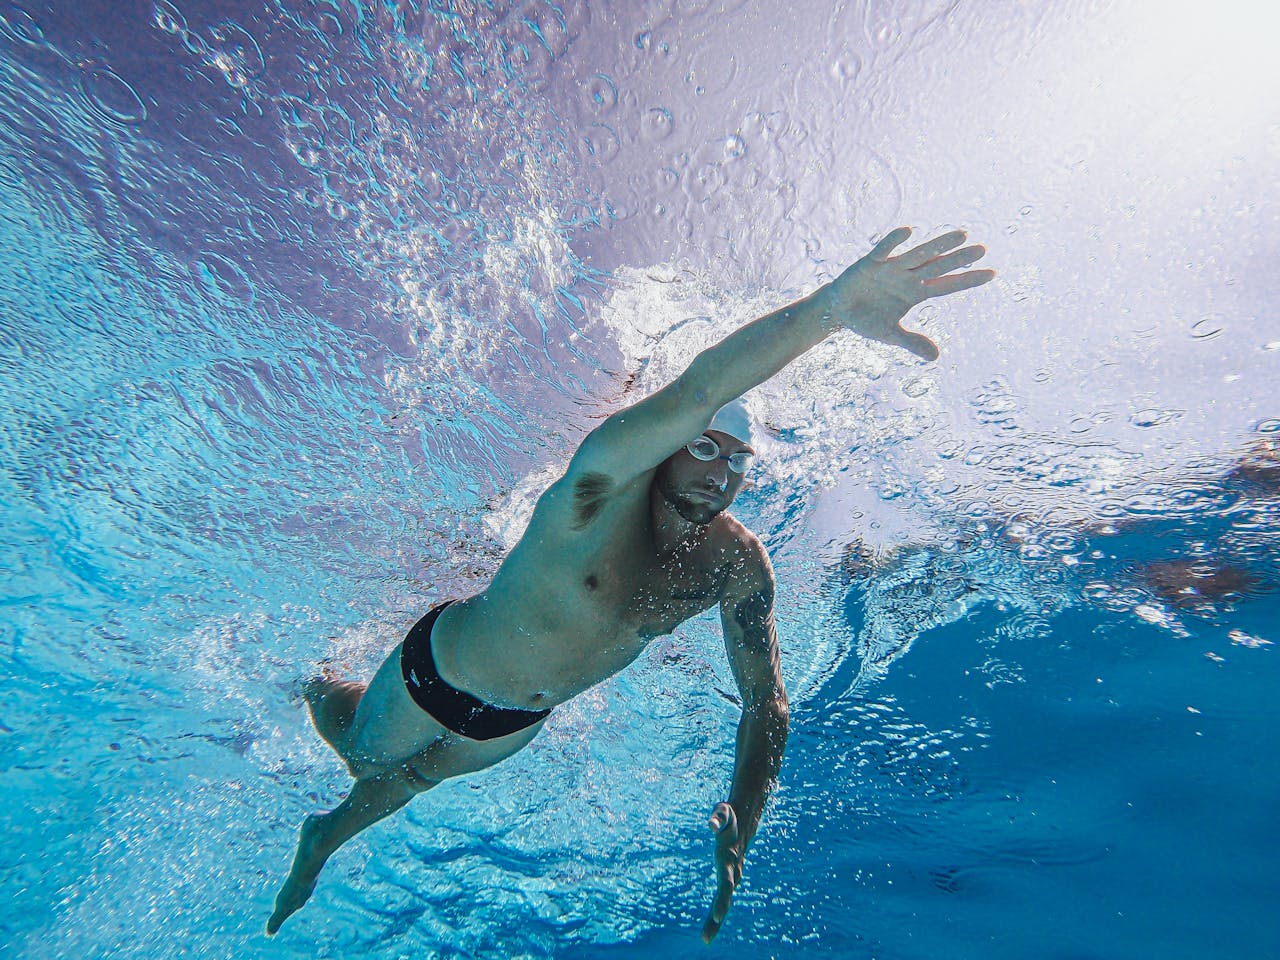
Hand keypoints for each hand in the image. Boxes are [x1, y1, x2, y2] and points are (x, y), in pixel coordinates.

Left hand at [700, 802, 741, 943]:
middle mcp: (732, 872)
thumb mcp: (723, 813)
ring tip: (706, 938)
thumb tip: (711, 824)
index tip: (717, 916)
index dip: (722, 900)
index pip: (726, 883)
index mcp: (729, 860)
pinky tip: (710, 925)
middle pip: (724, 899)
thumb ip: (717, 818)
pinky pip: (721, 897)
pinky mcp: (728, 877)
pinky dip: (716, 913)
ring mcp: (731, 876)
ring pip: (723, 902)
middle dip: (715, 920)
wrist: (745, 821)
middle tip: (705, 939)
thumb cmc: (730, 817)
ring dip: (715, 921)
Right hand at [822, 227, 994, 360]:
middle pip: (938, 266)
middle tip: (982, 249)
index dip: (967, 280)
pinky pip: (884, 250)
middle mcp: (908, 277)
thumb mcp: (890, 334)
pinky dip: (893, 242)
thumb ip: (912, 342)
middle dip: (958, 259)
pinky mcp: (870, 263)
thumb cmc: (868, 320)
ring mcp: (891, 268)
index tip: (992, 274)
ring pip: (919, 254)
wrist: (839, 311)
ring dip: (939, 245)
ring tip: (961, 235)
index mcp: (916, 293)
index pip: (946, 286)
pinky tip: (908, 231)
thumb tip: (936, 356)